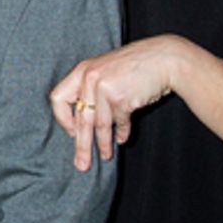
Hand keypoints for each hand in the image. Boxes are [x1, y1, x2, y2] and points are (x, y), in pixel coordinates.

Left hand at [50, 35, 183, 170]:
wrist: (164, 58)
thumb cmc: (134, 66)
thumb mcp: (105, 71)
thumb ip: (91, 90)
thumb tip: (81, 124)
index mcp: (82, 71)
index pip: (58, 98)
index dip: (63, 118)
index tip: (72, 132)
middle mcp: (90, 78)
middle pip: (80, 119)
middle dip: (82, 145)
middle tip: (81, 164)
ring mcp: (105, 88)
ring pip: (99, 125)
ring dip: (103, 144)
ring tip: (104, 156)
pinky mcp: (122, 98)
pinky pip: (119, 122)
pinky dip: (121, 132)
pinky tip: (122, 139)